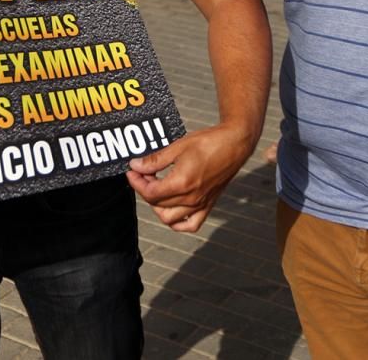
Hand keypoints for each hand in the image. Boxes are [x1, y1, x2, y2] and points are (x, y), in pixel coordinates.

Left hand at [127, 121, 256, 231]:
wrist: (235, 144)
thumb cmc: (210, 142)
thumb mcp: (178, 146)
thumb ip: (155, 160)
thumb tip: (136, 165)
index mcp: (182, 183)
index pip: (150, 192)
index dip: (136, 182)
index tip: (132, 171)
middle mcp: (191, 198)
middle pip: (157, 204)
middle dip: (145, 189)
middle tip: (144, 173)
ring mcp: (200, 204)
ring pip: (169, 218)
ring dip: (157, 206)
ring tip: (157, 189)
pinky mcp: (208, 205)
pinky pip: (190, 225)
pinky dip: (178, 222)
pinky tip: (172, 209)